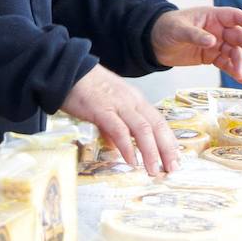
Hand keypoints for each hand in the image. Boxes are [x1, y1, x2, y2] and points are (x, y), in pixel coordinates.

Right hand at [60, 65, 177, 174]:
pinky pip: (119, 130)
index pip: (158, 122)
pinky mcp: (102, 109)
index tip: (175, 158)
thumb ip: (114, 126)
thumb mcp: (107, 106)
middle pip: (156, 126)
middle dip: (166, 149)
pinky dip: (127, 147)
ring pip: (142, 130)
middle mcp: (132, 101)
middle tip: (172, 169)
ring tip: (154, 170)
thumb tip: (118, 148)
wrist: (66, 69)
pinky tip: (131, 161)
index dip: (169, 141)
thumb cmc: (85, 87)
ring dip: (151, 152)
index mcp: (135, 100)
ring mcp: (118, 104)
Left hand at [149, 6, 241, 83]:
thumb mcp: (178, 29)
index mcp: (212, 16)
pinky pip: (226, 63)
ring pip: (234, 52)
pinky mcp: (211, 57)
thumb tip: (212, 41)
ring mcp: (216, 44)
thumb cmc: (166, 28)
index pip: (234, 16)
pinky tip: (241, 79)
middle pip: (239, 37)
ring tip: (241, 74)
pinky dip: (234, 71)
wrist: (154, 43)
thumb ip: (195, 35)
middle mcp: (218, 29)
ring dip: (240, 62)